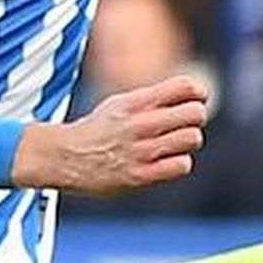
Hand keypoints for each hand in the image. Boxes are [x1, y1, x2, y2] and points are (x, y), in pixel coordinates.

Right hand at [12, 75, 209, 197]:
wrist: (63, 157)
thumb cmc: (98, 130)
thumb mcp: (120, 104)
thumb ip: (153, 99)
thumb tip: (194, 97)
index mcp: (135, 102)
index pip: (185, 87)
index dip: (198, 93)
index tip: (195, 100)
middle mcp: (139, 124)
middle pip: (195, 113)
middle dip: (195, 118)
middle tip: (184, 125)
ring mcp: (140, 151)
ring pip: (192, 139)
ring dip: (187, 142)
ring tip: (173, 144)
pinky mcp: (140, 176)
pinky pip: (182, 165)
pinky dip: (179, 163)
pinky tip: (166, 161)